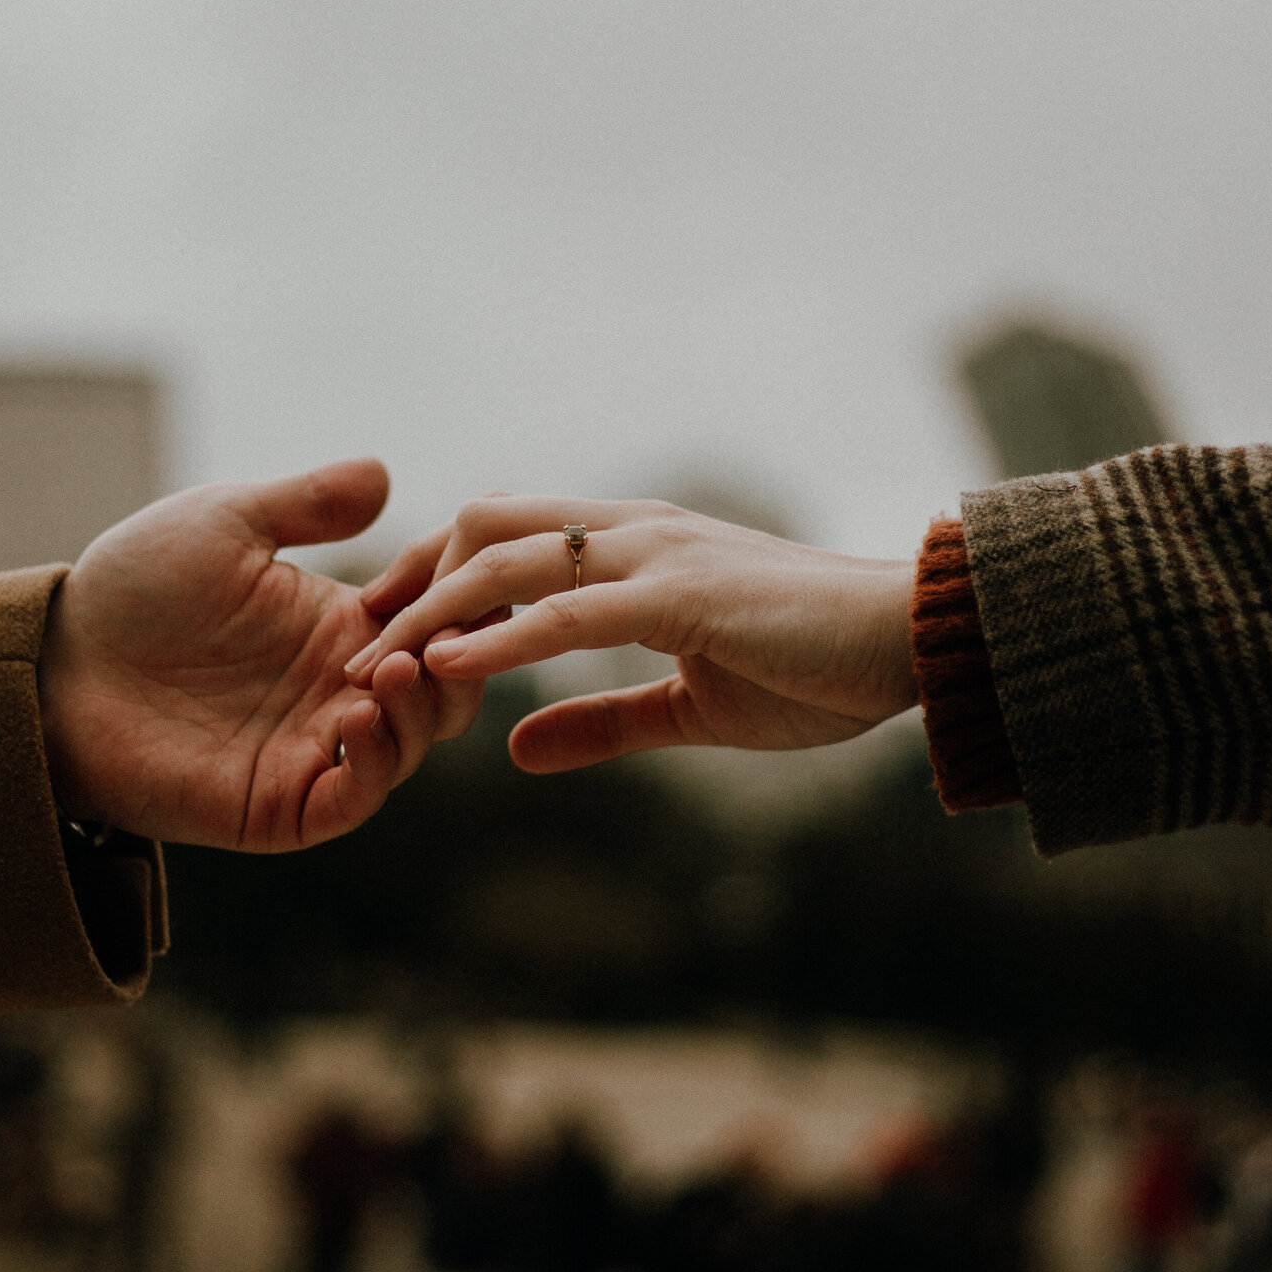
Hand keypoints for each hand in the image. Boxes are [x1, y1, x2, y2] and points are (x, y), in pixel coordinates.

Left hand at [37, 459, 483, 848]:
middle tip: (446, 630)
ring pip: (411, 745)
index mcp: (342, 627)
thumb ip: (305, 504)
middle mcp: (339, 692)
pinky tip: (356, 715)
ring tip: (397, 663)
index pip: (438, 619)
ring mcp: (313, 751)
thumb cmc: (134, 588)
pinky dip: (373, 763)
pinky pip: (351, 798)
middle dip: (460, 660)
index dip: (460, 595)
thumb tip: (383, 473)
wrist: (55, 661)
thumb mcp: (225, 524)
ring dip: (421, 707)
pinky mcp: (278, 806)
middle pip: (446, 691)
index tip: (465, 564)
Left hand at [345, 494, 916, 772]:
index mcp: (635, 549)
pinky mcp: (681, 594)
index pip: (507, 536)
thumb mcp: (689, 709)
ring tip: (373, 663)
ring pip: (510, 555)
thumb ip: (601, 722)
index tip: (382, 633)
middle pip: (486, 522)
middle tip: (358, 645)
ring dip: (432, 610)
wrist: (913, 645)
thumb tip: (516, 750)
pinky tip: (444, 670)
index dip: (437, 577)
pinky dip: (495, 638)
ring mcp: (656, 555)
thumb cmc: (817, 669)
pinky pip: (566, 610)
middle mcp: (634, 532)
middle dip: (414, 577)